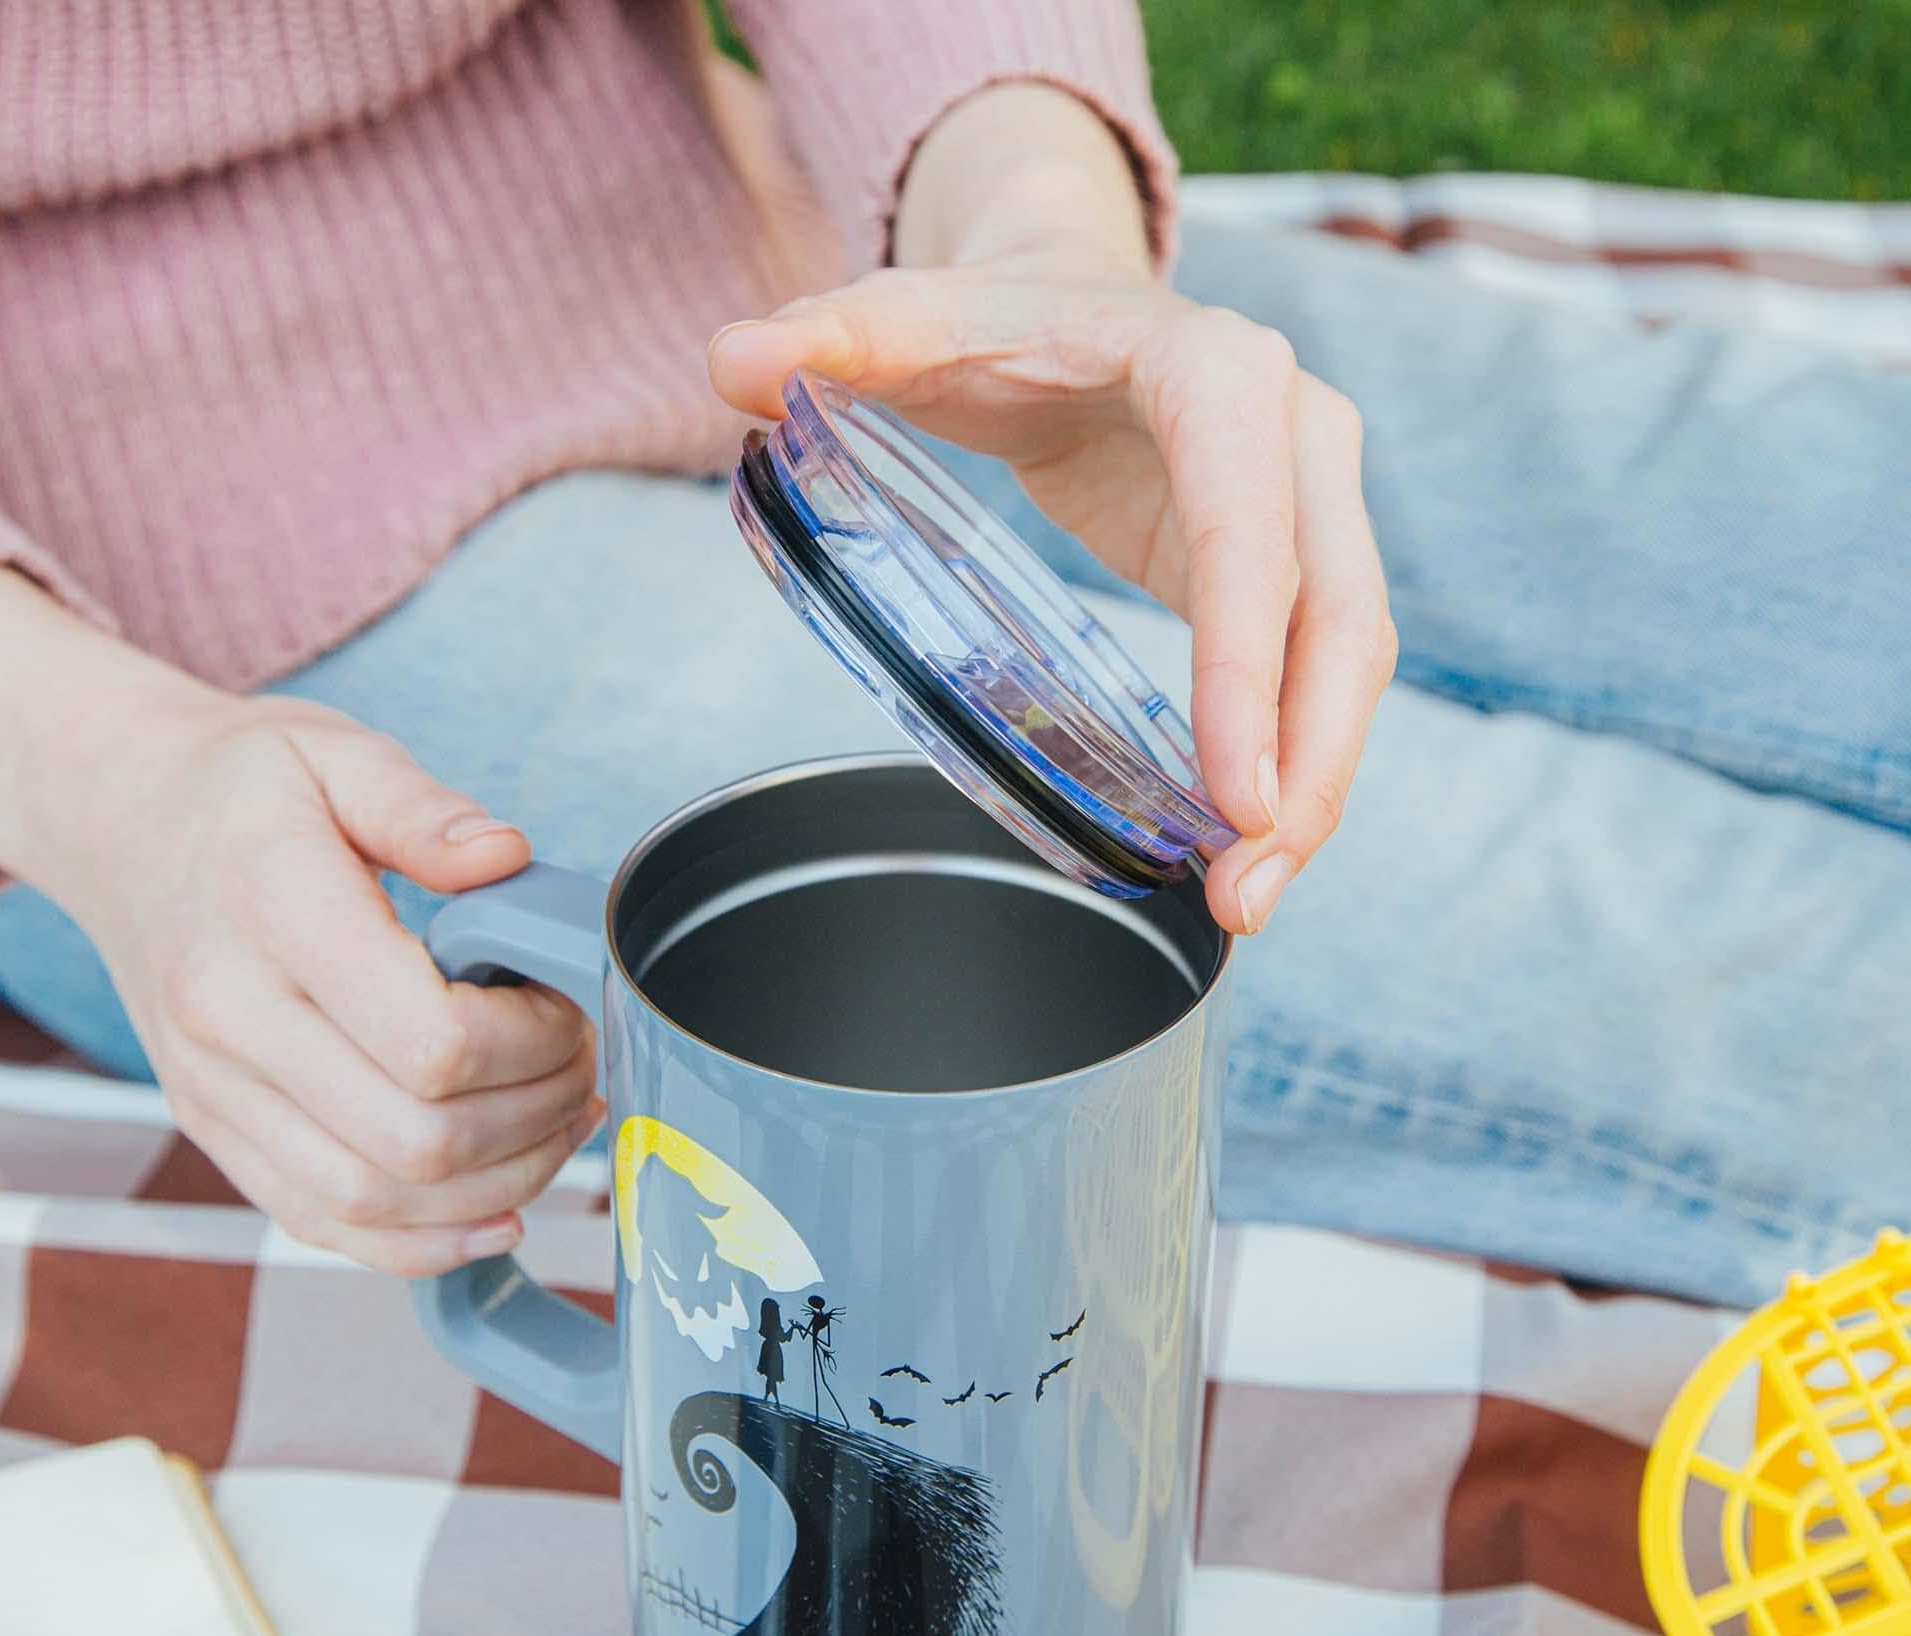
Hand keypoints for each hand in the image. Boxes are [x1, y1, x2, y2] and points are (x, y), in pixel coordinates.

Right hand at [41, 690, 599, 1274]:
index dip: (532, 1043)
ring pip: (375, 1200)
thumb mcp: (338, 753)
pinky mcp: (213, 1129)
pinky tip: (497, 1207)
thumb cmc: (243, 785)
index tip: (566, 1003)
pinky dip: (423, 1239)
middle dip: (535, 1116)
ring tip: (558, 1121)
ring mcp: (212, 1088)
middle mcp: (230, 1017)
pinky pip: (322, 1224)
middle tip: (580, 1064)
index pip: (432, 1041)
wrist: (117, 818)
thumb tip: (509, 858)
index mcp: (273, 912)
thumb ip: (426, 810)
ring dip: (498, 1183)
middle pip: (417, 1138)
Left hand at [708, 239, 1394, 936]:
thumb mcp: (915, 319)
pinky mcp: (1285, 561)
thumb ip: (828, 335)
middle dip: (1308, 762)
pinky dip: (1287, 759)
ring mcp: (1307, 498)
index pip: (1252, 531)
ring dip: (1313, 784)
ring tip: (1245, 899)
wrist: (1069, 294)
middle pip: (1340, 614)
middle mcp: (1297, 431)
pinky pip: (1309, 669)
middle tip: (1245, 893)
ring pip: (1347, 655)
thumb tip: (731, 364)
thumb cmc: (995, 317)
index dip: (1249, 665)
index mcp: (1218, 371)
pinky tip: (1238, 845)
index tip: (1236, 794)